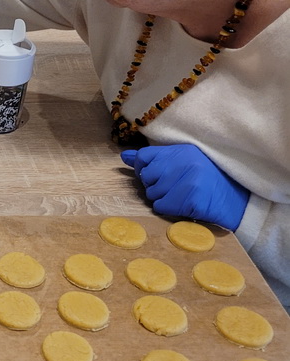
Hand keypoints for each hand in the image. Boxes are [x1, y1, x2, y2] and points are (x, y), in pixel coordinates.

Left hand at [120, 144, 248, 229]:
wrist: (236, 202)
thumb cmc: (206, 182)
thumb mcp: (183, 162)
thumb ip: (153, 159)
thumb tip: (124, 157)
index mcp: (181, 151)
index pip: (144, 156)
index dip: (143, 168)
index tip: (154, 175)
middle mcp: (183, 163)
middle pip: (146, 177)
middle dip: (155, 186)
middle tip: (175, 188)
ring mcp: (187, 181)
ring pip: (151, 193)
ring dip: (162, 199)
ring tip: (181, 196)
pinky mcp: (189, 199)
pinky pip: (160, 207)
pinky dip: (168, 209)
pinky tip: (183, 205)